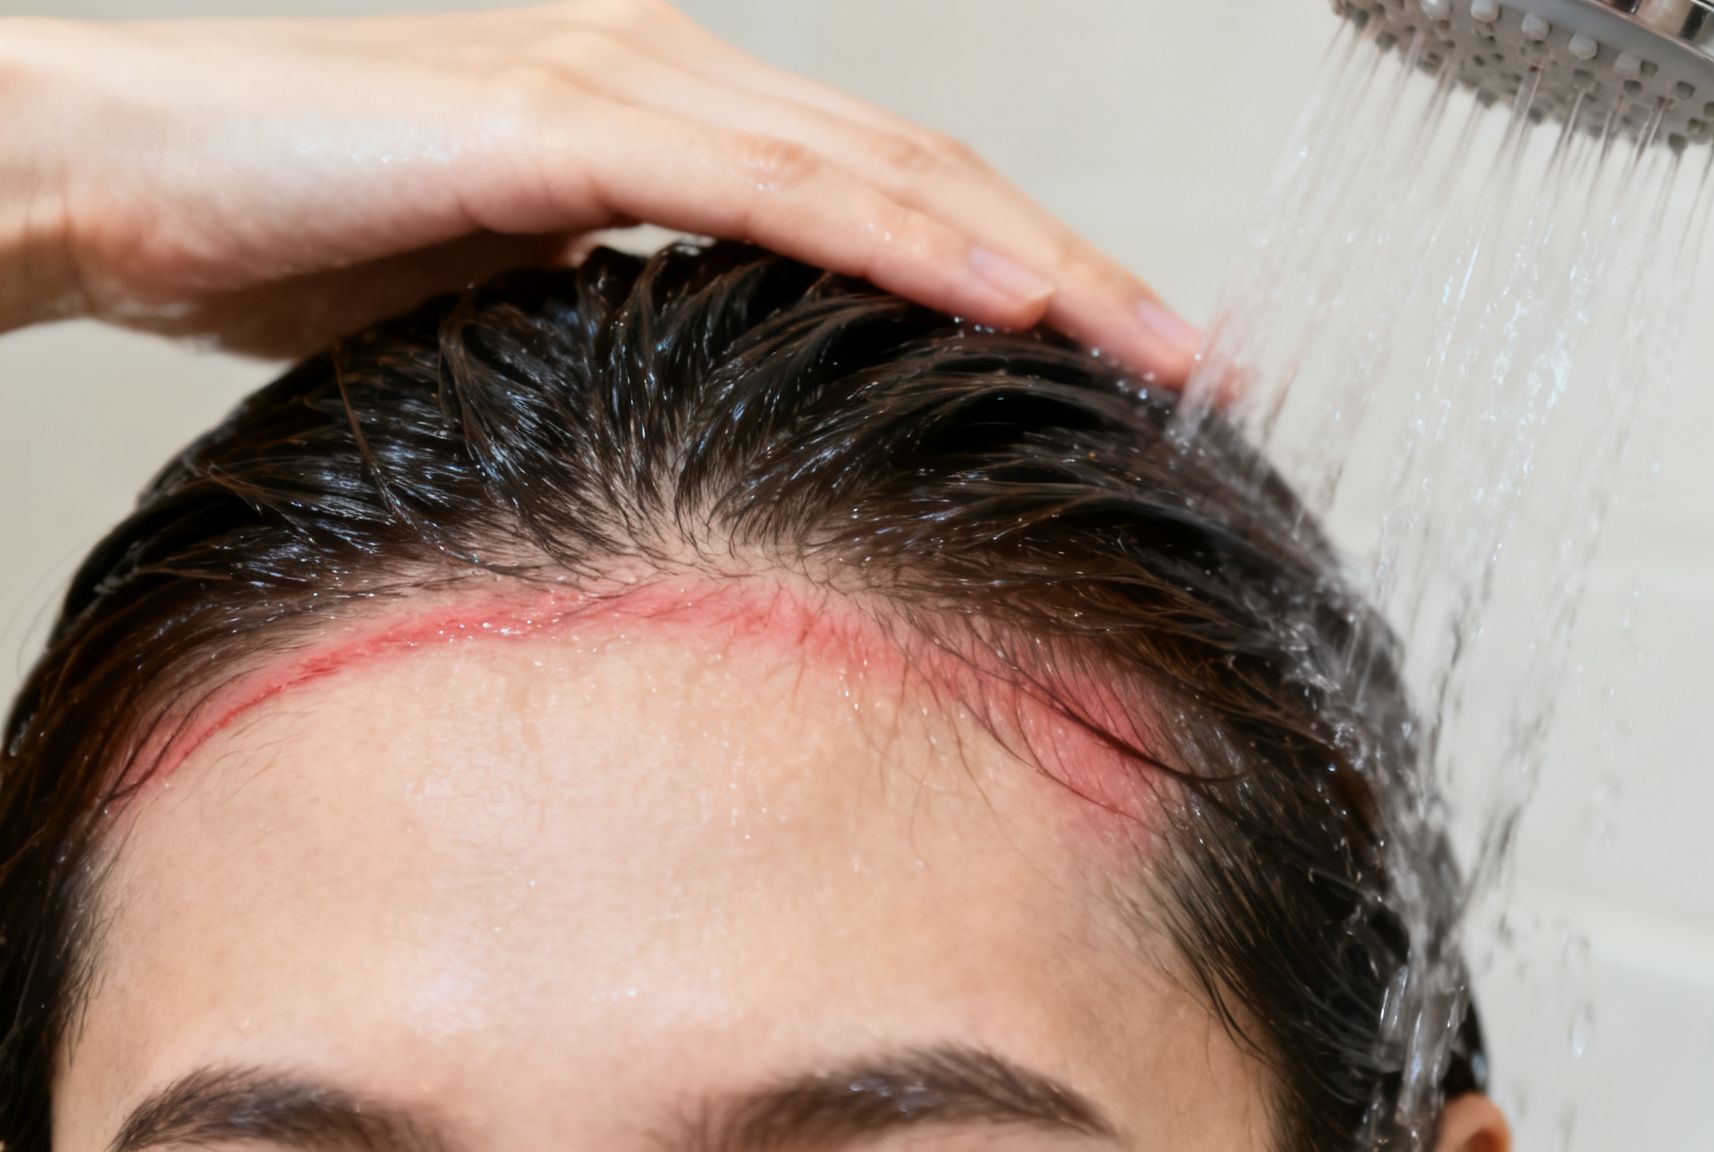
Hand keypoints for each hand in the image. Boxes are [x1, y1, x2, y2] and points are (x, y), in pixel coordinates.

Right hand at [0, 1, 1203, 378]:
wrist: (129, 175)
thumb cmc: (304, 238)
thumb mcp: (519, 296)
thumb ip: (635, 317)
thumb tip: (722, 394)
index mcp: (680, 115)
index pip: (899, 197)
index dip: (1031, 271)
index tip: (1133, 361)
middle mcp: (680, 74)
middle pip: (933, 176)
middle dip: (1086, 272)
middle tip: (1207, 364)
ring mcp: (630, 82)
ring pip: (886, 172)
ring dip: (1038, 261)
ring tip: (1158, 349)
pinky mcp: (564, 117)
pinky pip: (774, 187)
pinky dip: (903, 244)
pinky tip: (1006, 298)